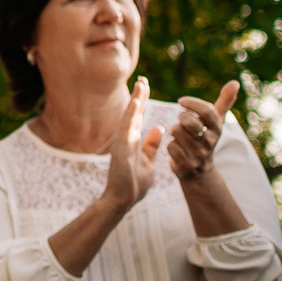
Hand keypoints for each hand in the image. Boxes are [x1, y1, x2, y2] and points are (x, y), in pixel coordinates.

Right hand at [102, 80, 164, 212]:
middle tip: (143, 79)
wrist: (122, 201)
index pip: (139, 118)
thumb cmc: (133, 184)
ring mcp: (123, 143)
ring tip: (141, 84)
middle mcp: (126, 139)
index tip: (145, 86)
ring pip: (130, 117)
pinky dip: (131, 115)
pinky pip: (127, 129)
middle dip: (139, 96)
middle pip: (134, 113)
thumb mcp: (148, 162)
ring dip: (135, 100)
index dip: (142, 102)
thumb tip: (160, 128)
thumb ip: (151, 146)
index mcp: (133, 141)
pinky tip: (136, 103)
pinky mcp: (121, 149)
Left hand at [168, 81, 241, 181]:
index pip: (207, 111)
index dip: (192, 103)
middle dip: (181, 117)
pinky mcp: (187, 164)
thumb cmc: (206, 136)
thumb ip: (224, 101)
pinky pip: (171, 146)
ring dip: (174, 130)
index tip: (181, 101)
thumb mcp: (216, 120)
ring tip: (179, 133)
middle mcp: (210, 141)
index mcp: (217, 128)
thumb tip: (235, 82)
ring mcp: (199, 154)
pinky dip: (170, 144)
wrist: (201, 169)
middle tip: (181, 119)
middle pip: (189, 122)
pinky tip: (176, 146)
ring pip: (177, 132)